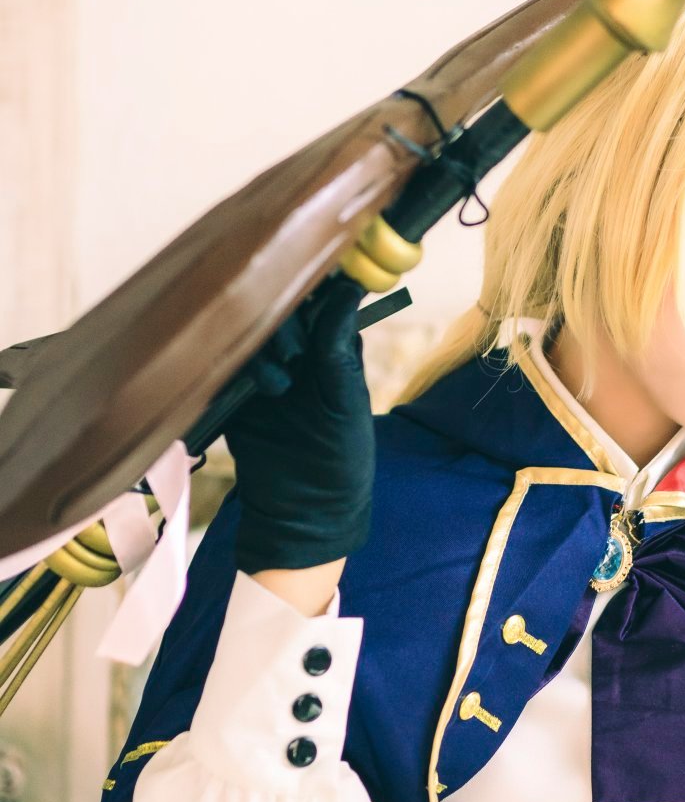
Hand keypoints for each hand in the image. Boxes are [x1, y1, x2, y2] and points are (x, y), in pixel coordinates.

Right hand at [224, 278, 375, 574]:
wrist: (304, 515)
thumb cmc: (342, 459)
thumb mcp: (346, 404)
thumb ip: (337, 350)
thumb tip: (346, 290)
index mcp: (331, 348)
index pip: (316, 300)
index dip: (309, 289)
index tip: (302, 286)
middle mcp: (296, 354)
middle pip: (276, 312)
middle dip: (279, 323)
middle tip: (290, 352)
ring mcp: (262, 372)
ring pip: (248, 336)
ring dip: (258, 350)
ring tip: (278, 387)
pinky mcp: (232, 395)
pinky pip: (221, 368)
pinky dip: (227, 368)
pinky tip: (244, 384)